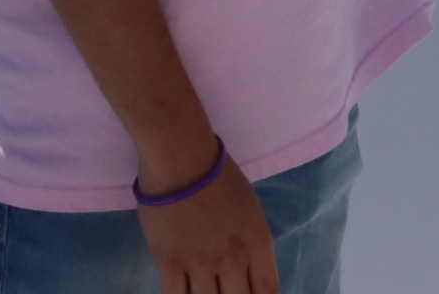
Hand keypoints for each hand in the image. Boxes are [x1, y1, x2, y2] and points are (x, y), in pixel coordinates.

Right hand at [136, 151, 278, 293]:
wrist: (182, 158)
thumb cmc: (219, 177)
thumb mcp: (250, 210)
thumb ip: (251, 244)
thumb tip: (248, 274)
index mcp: (258, 242)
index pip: (268, 291)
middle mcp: (234, 258)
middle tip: (222, 289)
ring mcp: (201, 263)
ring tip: (203, 289)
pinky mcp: (170, 264)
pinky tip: (182, 291)